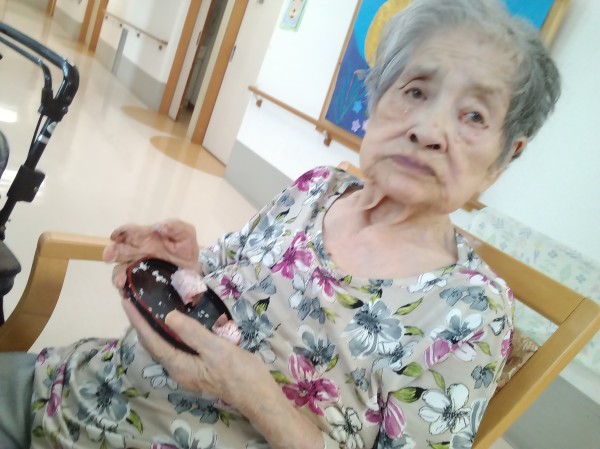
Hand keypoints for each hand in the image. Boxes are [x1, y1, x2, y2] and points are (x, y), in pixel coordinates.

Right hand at [103, 220, 199, 292]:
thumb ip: (176, 227)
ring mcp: (136, 268)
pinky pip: (127, 286)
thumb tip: (159, 226)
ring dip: (117, 275)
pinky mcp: (138, 282)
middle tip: (109, 256)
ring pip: (119, 270)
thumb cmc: (185, 249)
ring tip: (120, 282)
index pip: (129, 232)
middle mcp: (136, 252)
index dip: (121, 232)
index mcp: (145, 237)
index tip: (116, 236)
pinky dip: (125, 288)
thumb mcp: (186, 235)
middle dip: (111, 252)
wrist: (193, 272)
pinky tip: (126, 291)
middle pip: (118, 250)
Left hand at [122, 300, 324, 448]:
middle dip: (142, 322)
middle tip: (134, 300)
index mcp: (179, 364)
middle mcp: (179, 368)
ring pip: (164, 344)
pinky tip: (176, 322)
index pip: (152, 340)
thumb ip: (192, 333)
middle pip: (154, 343)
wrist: (257, 394)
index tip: (126, 301)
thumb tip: (168, 316)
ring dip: (154, 326)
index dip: (138, 320)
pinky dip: (170, 331)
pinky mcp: (199, 365)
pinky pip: (176, 345)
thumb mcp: (216, 349)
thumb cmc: (239, 372)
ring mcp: (189, 368)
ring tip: (148, 307)